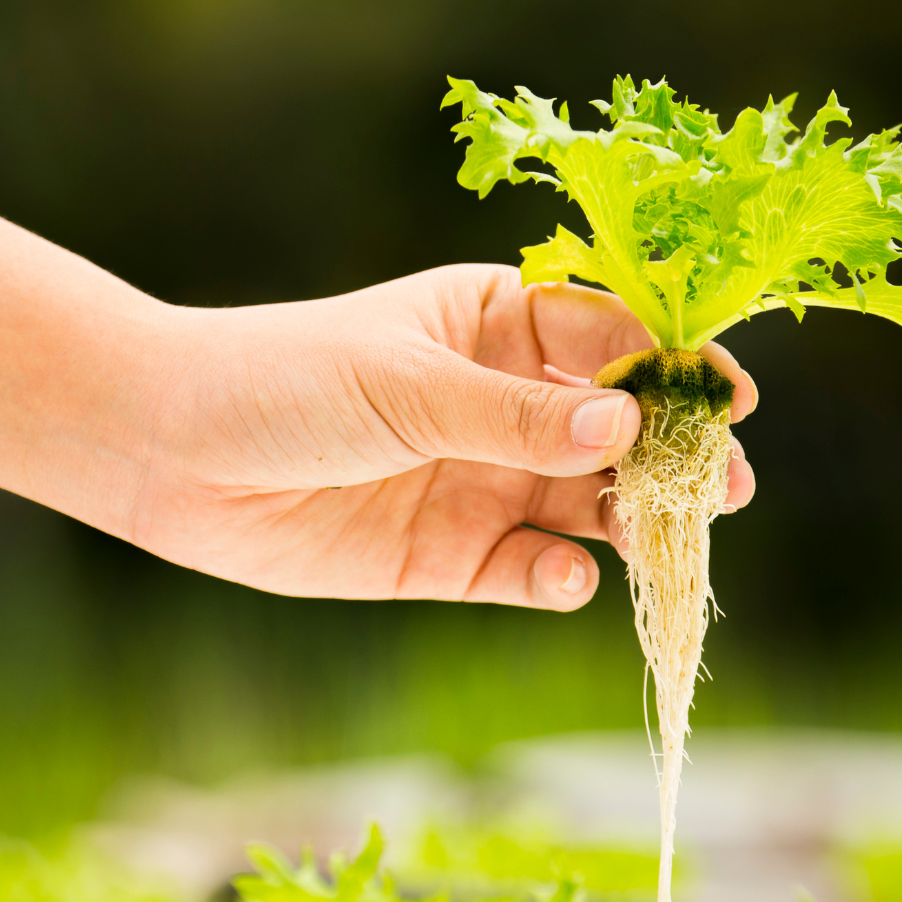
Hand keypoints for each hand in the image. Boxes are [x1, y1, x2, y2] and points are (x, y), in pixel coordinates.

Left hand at [129, 265, 757, 609]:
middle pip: (617, 431)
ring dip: (630, 523)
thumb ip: (516, 413)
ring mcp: (481, 479)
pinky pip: (530, 569)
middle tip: (725, 489)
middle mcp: (504, 403)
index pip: (611, 337)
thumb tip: (630, 423)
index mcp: (498, 324)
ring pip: (587, 506)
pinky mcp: (451, 556)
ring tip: (664, 541)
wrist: (173, 454)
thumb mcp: (408, 386)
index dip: (674, 366)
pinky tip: (566, 575)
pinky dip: (558, 577)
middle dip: (673, 458)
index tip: (728, 399)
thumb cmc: (286, 379)